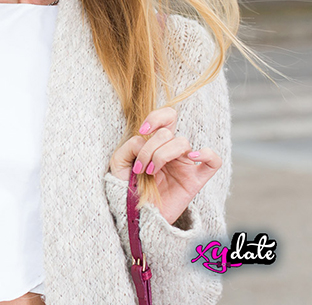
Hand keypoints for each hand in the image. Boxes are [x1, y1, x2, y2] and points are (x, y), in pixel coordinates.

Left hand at [109, 107, 222, 223]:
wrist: (135, 216)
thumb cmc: (127, 188)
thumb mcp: (119, 163)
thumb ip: (128, 146)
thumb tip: (144, 139)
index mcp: (156, 143)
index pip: (167, 117)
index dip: (156, 117)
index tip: (142, 131)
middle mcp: (172, 151)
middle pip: (168, 132)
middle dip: (150, 148)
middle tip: (141, 167)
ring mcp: (185, 164)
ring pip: (182, 142)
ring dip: (162, 155)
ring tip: (150, 172)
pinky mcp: (195, 180)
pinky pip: (214, 161)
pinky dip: (206, 154)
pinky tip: (190, 158)